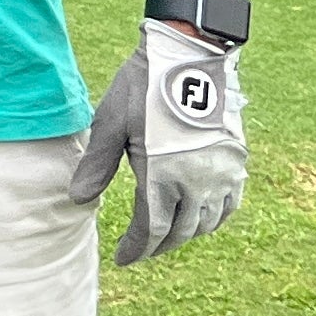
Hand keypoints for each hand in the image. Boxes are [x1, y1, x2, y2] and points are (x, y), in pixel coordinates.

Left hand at [69, 18, 246, 264]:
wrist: (190, 56)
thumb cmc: (142, 87)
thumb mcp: (111, 123)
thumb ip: (98, 165)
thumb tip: (78, 200)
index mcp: (162, 176)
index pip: (152, 230)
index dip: (137, 249)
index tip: (123, 258)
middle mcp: (197, 183)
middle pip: (179, 232)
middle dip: (158, 246)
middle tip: (140, 250)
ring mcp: (222, 174)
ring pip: (206, 223)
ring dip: (185, 235)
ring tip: (166, 236)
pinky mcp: (238, 162)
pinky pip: (230, 205)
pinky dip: (214, 219)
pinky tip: (201, 219)